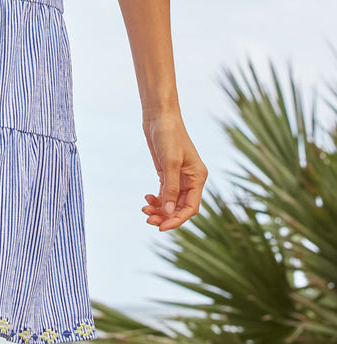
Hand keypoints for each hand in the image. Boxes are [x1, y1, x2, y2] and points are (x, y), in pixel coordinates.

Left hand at [141, 111, 206, 230]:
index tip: (162, 227)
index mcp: (198, 177)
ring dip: (159, 209)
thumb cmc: (169, 135)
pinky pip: (164, 193)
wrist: (159, 116)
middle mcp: (191, 179)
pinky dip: (156, 199)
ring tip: (144, 210)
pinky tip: (147, 199)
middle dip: (166, 215)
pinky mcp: (167, 172)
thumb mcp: (170, 163)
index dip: (177, 219)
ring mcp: (179, 176)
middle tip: (148, 219)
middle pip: (180, 207)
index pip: (191, 207)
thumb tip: (168, 213)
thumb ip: (170, 188)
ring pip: (171, 202)